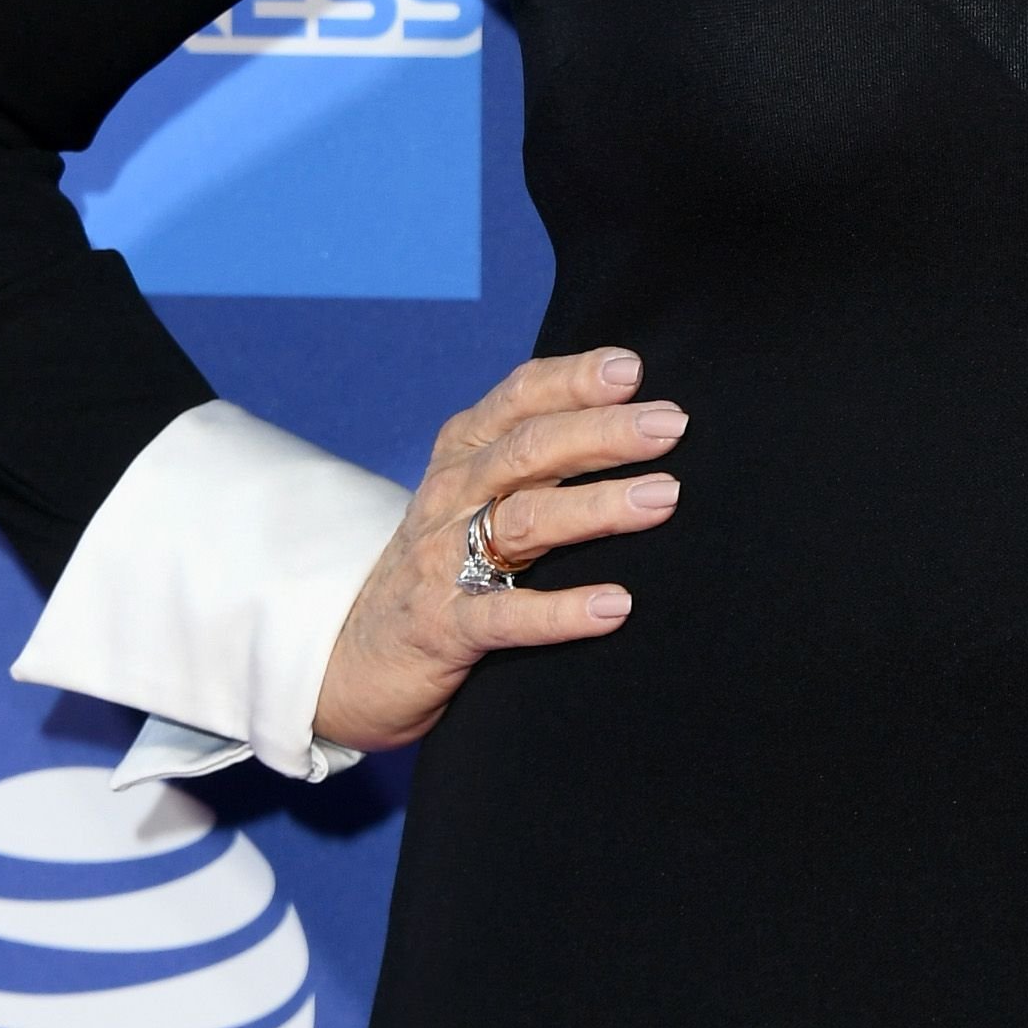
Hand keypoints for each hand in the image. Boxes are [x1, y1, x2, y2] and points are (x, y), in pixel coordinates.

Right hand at [311, 347, 684, 752]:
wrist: (355, 658)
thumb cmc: (443, 565)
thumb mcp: (475, 496)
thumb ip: (537, 459)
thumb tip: (635, 423)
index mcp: (463, 455)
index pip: (518, 398)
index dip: (574, 379)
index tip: (633, 369)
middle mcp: (452, 497)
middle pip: (530, 450)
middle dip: (604, 433)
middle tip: (672, 426)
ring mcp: (444, 562)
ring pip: (523, 519)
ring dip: (597, 506)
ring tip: (663, 498)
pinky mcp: (444, 628)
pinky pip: (505, 615)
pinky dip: (561, 610)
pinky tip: (615, 605)